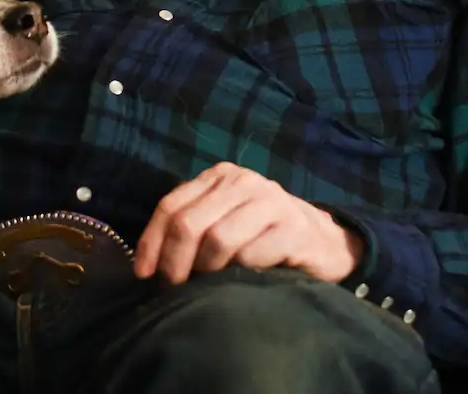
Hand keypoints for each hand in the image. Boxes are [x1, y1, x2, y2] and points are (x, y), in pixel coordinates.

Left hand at [134, 161, 364, 284]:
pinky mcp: (293, 228)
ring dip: (206, 271)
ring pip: (218, 239)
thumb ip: (192, 228)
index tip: (143, 275)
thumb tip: (148, 265)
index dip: (151, 242)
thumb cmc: (264, 236)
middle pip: (189, 223)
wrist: (324, 241)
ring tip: (207, 289)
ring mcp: (271, 202)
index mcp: (220, 176)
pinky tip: (242, 282)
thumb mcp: (224, 221)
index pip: (170, 205)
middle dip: (174, 263)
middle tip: (174, 290)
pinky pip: (251, 255)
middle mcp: (243, 182)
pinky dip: (239, 274)